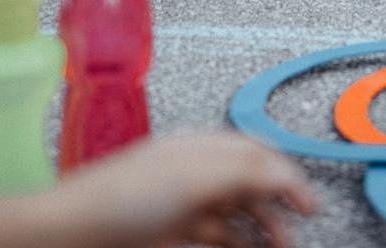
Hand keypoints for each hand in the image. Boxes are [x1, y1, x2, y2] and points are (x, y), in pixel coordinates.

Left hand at [49, 132, 315, 247]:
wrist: (76, 232)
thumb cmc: (125, 197)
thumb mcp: (193, 179)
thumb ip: (243, 172)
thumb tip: (284, 172)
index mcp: (197, 147)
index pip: (252, 151)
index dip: (284, 173)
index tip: (309, 203)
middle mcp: (191, 170)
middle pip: (247, 182)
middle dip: (276, 203)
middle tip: (300, 231)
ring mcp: (180, 202)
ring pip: (234, 211)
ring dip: (262, 228)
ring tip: (280, 247)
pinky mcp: (170, 232)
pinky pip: (216, 234)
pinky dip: (238, 242)